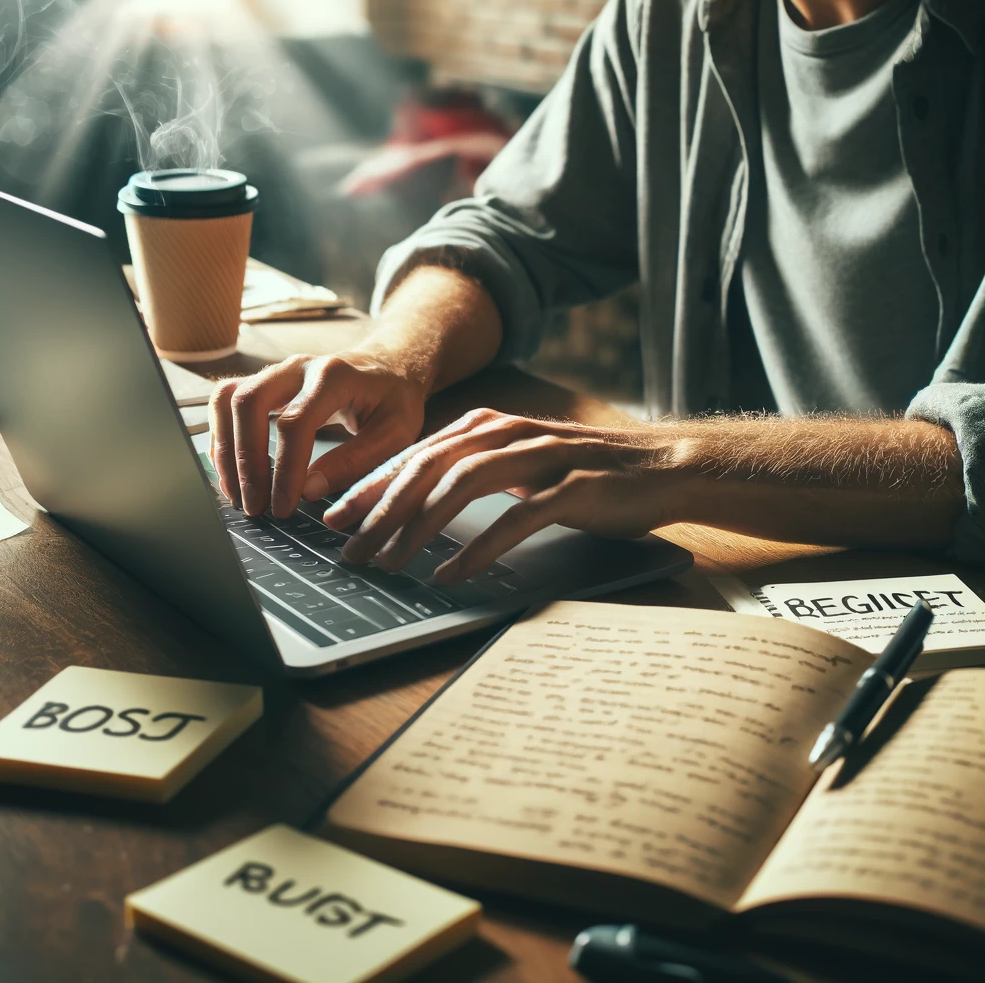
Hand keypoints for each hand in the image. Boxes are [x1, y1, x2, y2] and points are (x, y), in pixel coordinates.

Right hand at [208, 348, 428, 517]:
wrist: (390, 366)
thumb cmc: (394, 401)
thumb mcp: (395, 434)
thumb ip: (357, 461)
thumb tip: (310, 491)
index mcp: (334, 376)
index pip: (295, 423)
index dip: (284, 470)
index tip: (283, 506)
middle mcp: (298, 367)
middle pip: (249, 403)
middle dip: (245, 460)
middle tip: (253, 506)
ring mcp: (277, 371)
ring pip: (229, 399)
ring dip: (225, 449)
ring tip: (236, 494)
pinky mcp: (265, 382)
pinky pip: (227, 402)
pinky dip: (222, 437)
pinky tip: (231, 472)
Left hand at [323, 408, 693, 582]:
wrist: (661, 466)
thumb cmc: (583, 472)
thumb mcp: (519, 463)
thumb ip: (471, 470)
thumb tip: (413, 501)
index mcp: (489, 425)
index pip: (414, 454)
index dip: (371, 486)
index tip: (336, 518)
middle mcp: (509, 433)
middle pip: (429, 468)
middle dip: (382, 510)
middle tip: (351, 549)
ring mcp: (542, 457)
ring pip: (463, 486)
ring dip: (420, 527)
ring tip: (390, 563)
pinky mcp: (574, 487)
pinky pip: (516, 518)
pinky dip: (479, 546)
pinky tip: (452, 572)